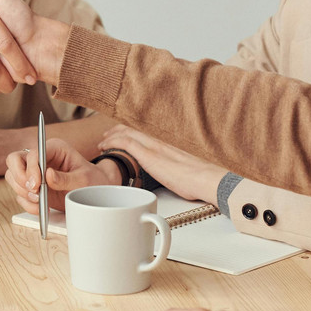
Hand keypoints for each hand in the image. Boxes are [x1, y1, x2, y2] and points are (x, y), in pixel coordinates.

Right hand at [3, 137, 114, 213]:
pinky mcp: (32, 187)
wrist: (95, 194)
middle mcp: (41, 158)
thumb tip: (48, 175)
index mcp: (54, 148)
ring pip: (12, 177)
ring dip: (22, 191)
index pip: (33, 153)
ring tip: (40, 201)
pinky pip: (19, 194)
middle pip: (14, 160)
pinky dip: (27, 203)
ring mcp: (34, 172)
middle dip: (20, 178)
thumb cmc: (92, 182)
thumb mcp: (84, 180)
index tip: (36, 185)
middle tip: (33, 192)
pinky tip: (41, 207)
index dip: (31, 168)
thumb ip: (66, 178)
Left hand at [99, 123, 225, 203]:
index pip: (144, 133)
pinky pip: (126, 143)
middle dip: (116, 131)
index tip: (119, 136)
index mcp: (167, 145)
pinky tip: (105, 146)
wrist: (208, 180)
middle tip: (106, 137)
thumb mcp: (184, 172)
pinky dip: (113, 142)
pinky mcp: (150, 156)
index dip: (129, 132)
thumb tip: (173, 179)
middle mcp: (160, 142)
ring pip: (127, 133)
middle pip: (132, 129)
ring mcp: (154, 147)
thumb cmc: (200, 180)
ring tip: (102, 143)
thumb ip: (174, 170)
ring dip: (111, 136)